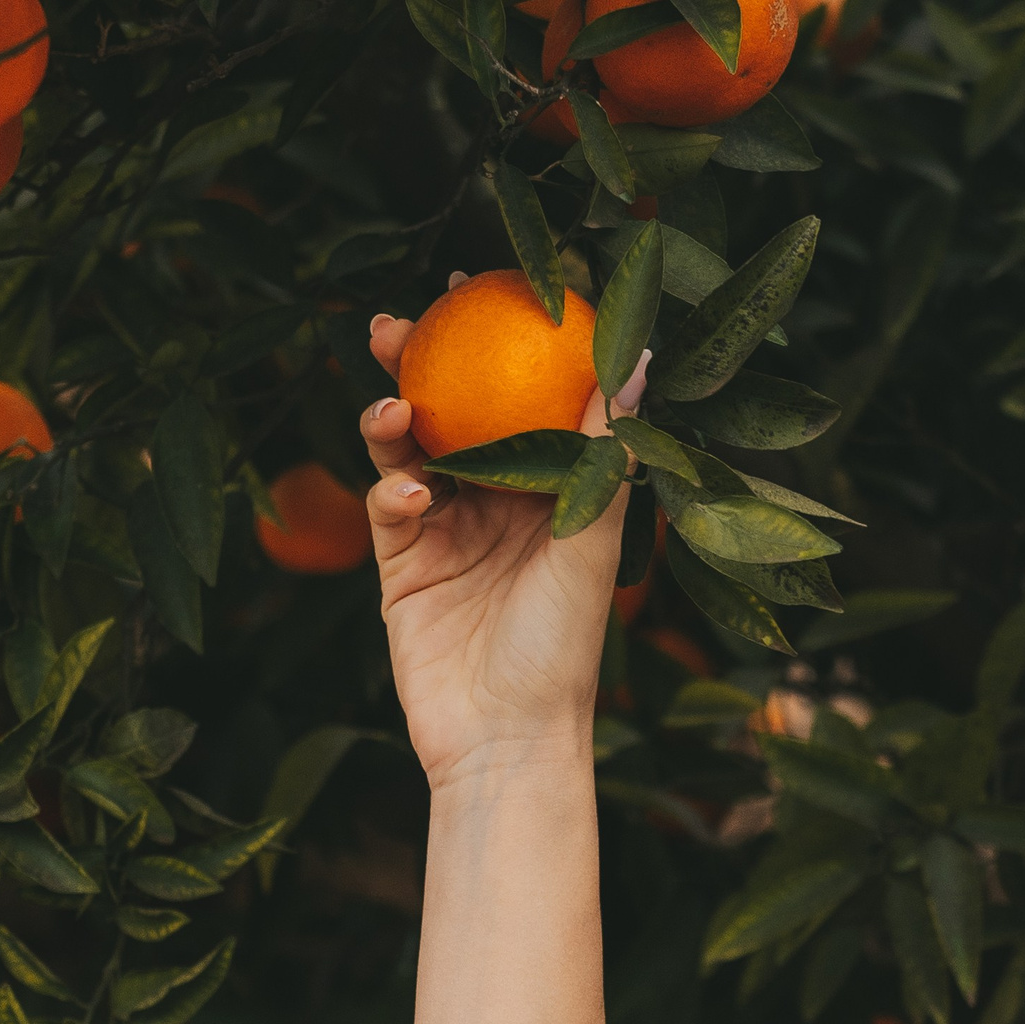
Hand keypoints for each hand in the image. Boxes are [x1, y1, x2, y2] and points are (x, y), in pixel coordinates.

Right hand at [360, 274, 645, 792]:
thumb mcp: (593, 538)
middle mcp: (496, 499)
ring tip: (395, 404)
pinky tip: (414, 496)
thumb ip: (603, 450)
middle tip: (399, 322)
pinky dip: (395, 489)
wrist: (505, 740)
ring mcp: (444, 529)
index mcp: (551, 488)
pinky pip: (387, 504)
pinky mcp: (401, 564)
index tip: (481, 283)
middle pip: (453, 408)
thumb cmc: (566, 646)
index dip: (500, 338)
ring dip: (394, 417)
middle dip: (422, 361)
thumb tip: (637, 357)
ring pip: (409, 448)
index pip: (523, 394)